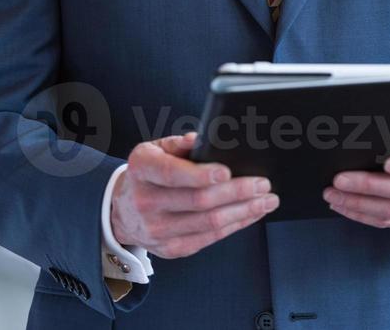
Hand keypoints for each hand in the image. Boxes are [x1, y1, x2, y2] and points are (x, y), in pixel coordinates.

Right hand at [110, 132, 276, 258]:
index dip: (200, 174)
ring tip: (267, 200)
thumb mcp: (155, 150)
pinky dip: (236, 225)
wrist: (123, 211)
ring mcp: (158, 230)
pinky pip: (211, 238)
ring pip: (209, 223)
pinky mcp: (172, 249)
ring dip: (244, 211)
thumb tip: (204, 139)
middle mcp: (146, 202)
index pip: (171, 174)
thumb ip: (179, 143)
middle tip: (262, 183)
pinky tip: (251, 213)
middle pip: (198, 201)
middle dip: (237, 192)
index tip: (227, 170)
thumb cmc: (148, 174)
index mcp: (142, 169)